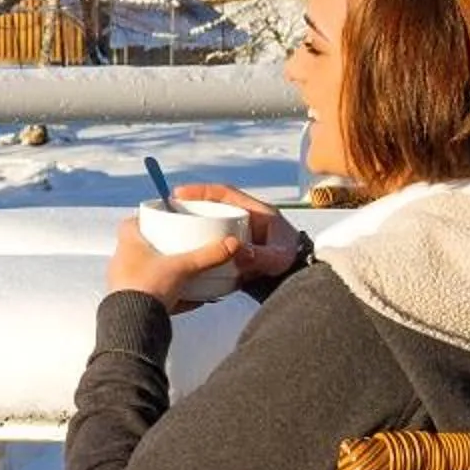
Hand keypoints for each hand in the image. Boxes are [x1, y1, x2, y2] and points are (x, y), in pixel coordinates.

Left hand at [106, 216, 238, 309]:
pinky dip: (170, 296)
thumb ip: (208, 256)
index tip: (161, 218)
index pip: (131, 223)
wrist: (134, 325)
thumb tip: (232, 244)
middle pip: (140, 248)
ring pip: (146, 273)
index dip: (144, 219)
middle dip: (160, 246)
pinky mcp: (133, 305)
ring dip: (164, 272)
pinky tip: (190, 300)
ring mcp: (125, 285)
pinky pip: (153, 297)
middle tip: (179, 244)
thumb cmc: (148, 288)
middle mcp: (122, 263)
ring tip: (186, 271)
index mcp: (128, 245)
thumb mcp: (184, 267)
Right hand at [175, 182, 304, 283]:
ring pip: (214, 221)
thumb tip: (236, 253)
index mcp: (258, 212)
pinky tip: (189, 251)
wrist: (300, 278)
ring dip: (195, 223)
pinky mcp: (238, 246)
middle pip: (214, 205)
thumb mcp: (277, 259)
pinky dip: (202, 241)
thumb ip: (259, 257)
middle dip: (192, 205)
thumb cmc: (292, 264)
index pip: (225, 193)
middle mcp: (248, 218)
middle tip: (169, 210)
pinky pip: (215, 237)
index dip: (201, 191)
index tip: (179, 194)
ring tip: (173, 230)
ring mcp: (241, 232)